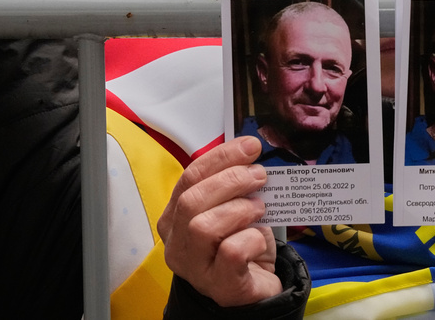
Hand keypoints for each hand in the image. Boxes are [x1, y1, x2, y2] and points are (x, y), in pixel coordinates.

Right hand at [157, 136, 282, 306]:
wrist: (255, 288)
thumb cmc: (242, 244)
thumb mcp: (234, 207)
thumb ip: (234, 184)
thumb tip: (250, 152)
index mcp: (175, 218)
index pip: (189, 178)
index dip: (220, 158)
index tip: (249, 147)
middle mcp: (177, 243)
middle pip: (191, 201)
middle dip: (230, 180)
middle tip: (258, 176)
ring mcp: (195, 268)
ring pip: (204, 227)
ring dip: (238, 209)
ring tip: (258, 208)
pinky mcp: (219, 285)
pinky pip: (231, 252)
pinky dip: (251, 238)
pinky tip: (258, 239)